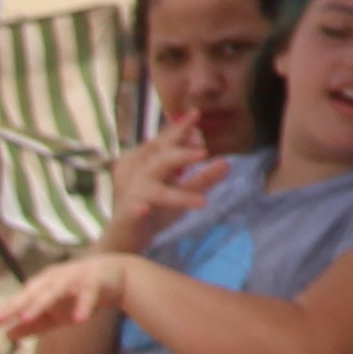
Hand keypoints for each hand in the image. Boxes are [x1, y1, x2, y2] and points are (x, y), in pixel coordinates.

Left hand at [0, 249, 136, 340]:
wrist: (117, 275)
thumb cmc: (79, 294)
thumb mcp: (56, 313)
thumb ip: (33, 324)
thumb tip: (6, 335)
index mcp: (43, 285)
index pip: (19, 300)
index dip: (3, 312)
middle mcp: (55, 279)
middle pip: (32, 293)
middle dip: (16, 305)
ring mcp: (76, 277)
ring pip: (55, 291)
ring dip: (41, 304)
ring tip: (27, 318)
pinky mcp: (96, 281)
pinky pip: (88, 294)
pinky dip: (83, 306)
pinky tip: (78, 320)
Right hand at [103, 122, 225, 248]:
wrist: (125, 239)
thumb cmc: (155, 211)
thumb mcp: (183, 194)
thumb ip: (203, 178)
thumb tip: (227, 163)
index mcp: (152, 164)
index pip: (165, 142)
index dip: (179, 129)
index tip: (196, 114)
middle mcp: (140, 175)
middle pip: (159, 160)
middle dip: (180, 154)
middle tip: (204, 151)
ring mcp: (133, 194)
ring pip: (153, 189)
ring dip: (175, 193)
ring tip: (200, 200)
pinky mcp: (127, 215)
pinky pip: (132, 211)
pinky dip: (137, 209)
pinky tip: (145, 209)